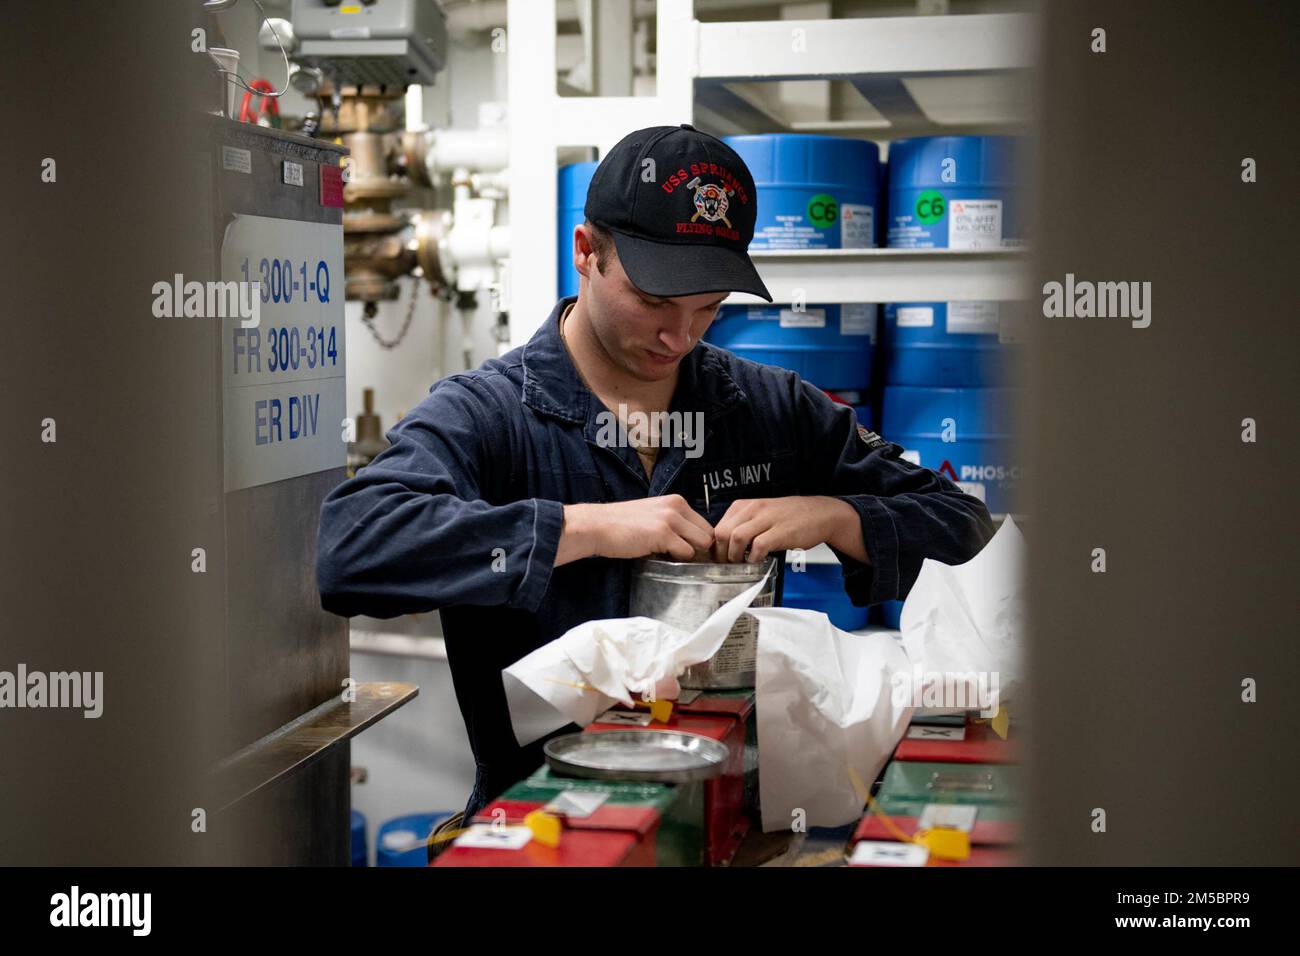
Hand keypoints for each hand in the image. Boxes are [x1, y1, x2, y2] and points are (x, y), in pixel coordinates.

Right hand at [557, 495, 714, 564]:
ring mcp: (671, 520)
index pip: (704, 524)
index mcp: (676, 501)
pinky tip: (661, 557)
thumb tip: (690, 541)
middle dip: (698, 548)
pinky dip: (677, 560)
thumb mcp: (653, 514)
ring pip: (701, 543)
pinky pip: (686, 553)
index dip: (698, 540)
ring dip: (689, 554)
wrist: (597, 525)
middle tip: (681, 557)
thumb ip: (673, 522)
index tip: (687, 549)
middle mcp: (676, 507)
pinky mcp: (663, 534)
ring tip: (670, 556)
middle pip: (707, 534)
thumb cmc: (620, 524)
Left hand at [711, 496, 865, 563]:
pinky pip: (758, 546)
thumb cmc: (790, 517)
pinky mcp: (781, 531)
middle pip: (722, 532)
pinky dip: (754, 557)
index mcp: (745, 505)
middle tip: (727, 565)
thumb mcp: (761, 514)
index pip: (718, 526)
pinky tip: (758, 561)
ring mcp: (767, 519)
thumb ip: (743, 525)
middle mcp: (754, 509)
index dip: (715, 546)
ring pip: (736, 537)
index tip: (718, 558)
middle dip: (721, 553)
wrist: (821, 513)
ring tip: (741, 564)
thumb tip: (724, 545)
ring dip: (735, 556)